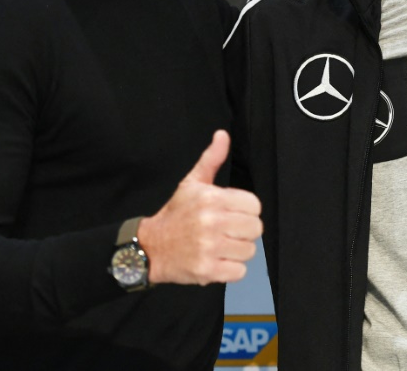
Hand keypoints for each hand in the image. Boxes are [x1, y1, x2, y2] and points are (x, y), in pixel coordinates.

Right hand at [137, 130, 262, 285]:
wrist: (150, 247)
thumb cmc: (176, 214)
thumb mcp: (192, 183)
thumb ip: (211, 159)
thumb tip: (223, 135)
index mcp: (212, 199)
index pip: (254, 206)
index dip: (246, 211)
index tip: (232, 214)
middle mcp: (211, 222)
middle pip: (255, 229)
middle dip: (244, 231)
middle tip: (227, 231)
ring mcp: (209, 248)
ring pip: (249, 251)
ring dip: (237, 251)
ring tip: (220, 246)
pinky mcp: (207, 271)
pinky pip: (239, 272)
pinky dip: (231, 269)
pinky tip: (217, 260)